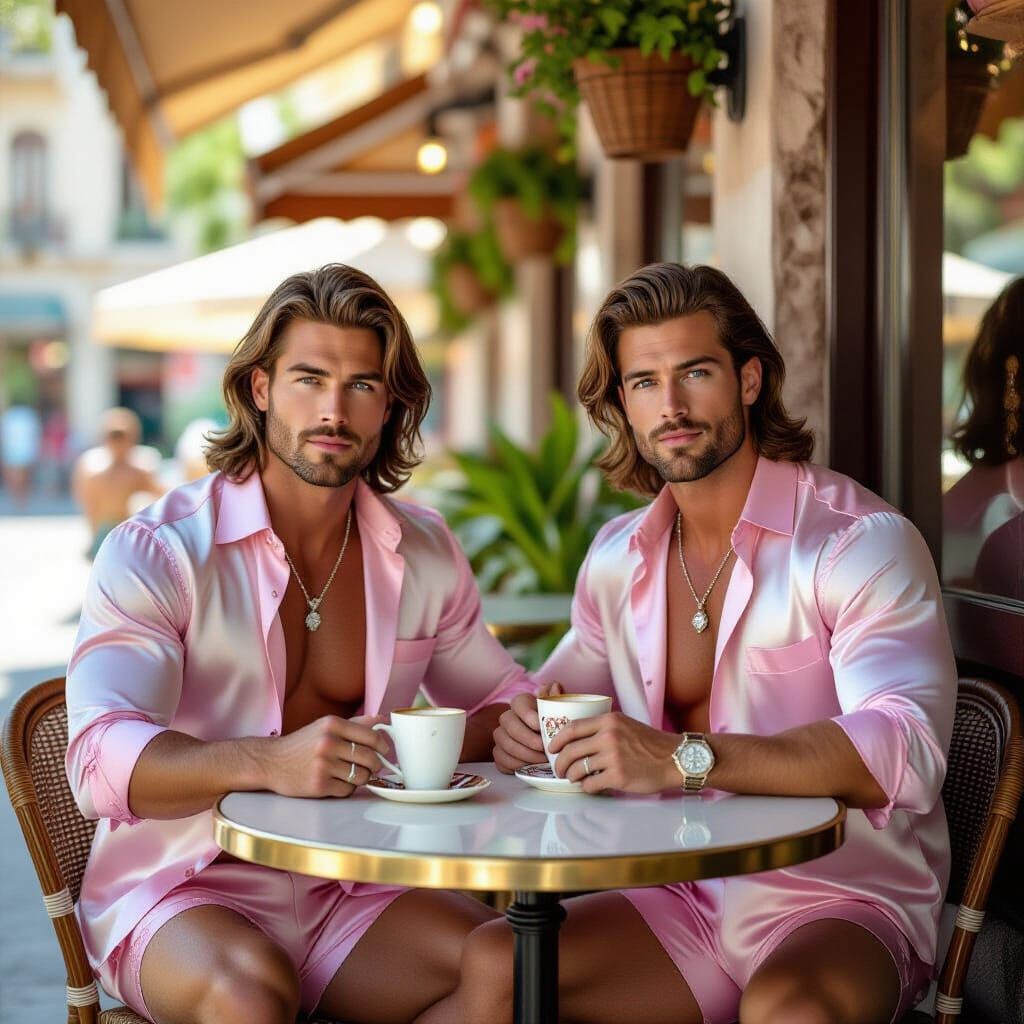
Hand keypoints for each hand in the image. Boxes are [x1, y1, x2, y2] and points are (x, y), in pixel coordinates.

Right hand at [264, 715, 388, 798]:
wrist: (271, 762)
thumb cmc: (301, 744)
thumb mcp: (325, 726)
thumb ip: (355, 723)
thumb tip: (381, 718)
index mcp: (332, 724)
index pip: (372, 736)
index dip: (383, 746)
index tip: (384, 751)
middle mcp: (328, 743)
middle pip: (370, 758)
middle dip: (375, 765)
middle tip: (372, 766)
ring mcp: (323, 765)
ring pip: (361, 777)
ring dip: (361, 778)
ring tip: (351, 774)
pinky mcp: (318, 785)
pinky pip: (347, 790)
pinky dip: (346, 789)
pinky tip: (337, 782)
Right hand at [492, 681, 562, 772]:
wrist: (549, 746)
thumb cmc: (554, 725)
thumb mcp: (559, 711)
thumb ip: (557, 698)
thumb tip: (555, 686)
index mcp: (521, 703)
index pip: (518, 703)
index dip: (528, 715)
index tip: (541, 726)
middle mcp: (507, 718)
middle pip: (510, 726)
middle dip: (528, 739)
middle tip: (544, 749)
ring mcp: (501, 736)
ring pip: (505, 744)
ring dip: (525, 754)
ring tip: (542, 760)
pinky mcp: (499, 754)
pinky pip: (501, 760)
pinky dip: (517, 765)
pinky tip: (531, 766)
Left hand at [548, 712, 680, 794]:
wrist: (675, 758)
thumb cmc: (650, 743)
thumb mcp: (625, 725)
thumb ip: (603, 728)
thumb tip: (577, 739)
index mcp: (608, 721)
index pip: (572, 728)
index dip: (557, 740)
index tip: (551, 748)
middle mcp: (608, 736)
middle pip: (570, 750)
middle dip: (559, 762)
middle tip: (558, 769)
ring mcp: (613, 757)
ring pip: (578, 768)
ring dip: (571, 776)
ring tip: (573, 779)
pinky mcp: (618, 776)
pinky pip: (591, 783)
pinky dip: (587, 787)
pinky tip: (590, 786)